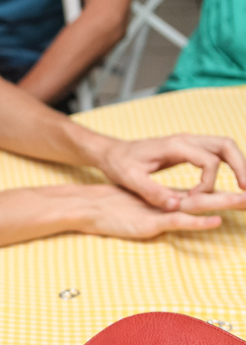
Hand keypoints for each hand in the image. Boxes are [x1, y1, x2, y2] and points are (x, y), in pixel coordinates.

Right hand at [69, 183, 235, 237]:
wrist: (88, 207)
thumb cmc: (111, 209)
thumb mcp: (139, 209)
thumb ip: (157, 210)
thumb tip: (172, 212)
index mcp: (169, 200)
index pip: (204, 196)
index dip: (226, 196)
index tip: (244, 195)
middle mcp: (170, 203)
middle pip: (210, 198)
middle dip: (235, 197)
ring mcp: (161, 212)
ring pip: (200, 206)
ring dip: (225, 204)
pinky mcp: (152, 223)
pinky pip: (179, 221)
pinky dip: (199, 221)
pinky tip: (216, 220)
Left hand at [98, 134, 245, 210]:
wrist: (112, 152)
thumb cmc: (119, 164)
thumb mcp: (130, 180)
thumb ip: (152, 192)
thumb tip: (177, 205)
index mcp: (175, 146)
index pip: (209, 162)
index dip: (209, 184)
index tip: (195, 200)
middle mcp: (186, 139)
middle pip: (227, 145)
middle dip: (242, 166)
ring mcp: (189, 141)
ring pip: (225, 146)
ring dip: (239, 164)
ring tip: (245, 186)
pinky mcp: (188, 148)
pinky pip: (216, 152)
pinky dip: (229, 163)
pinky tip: (231, 181)